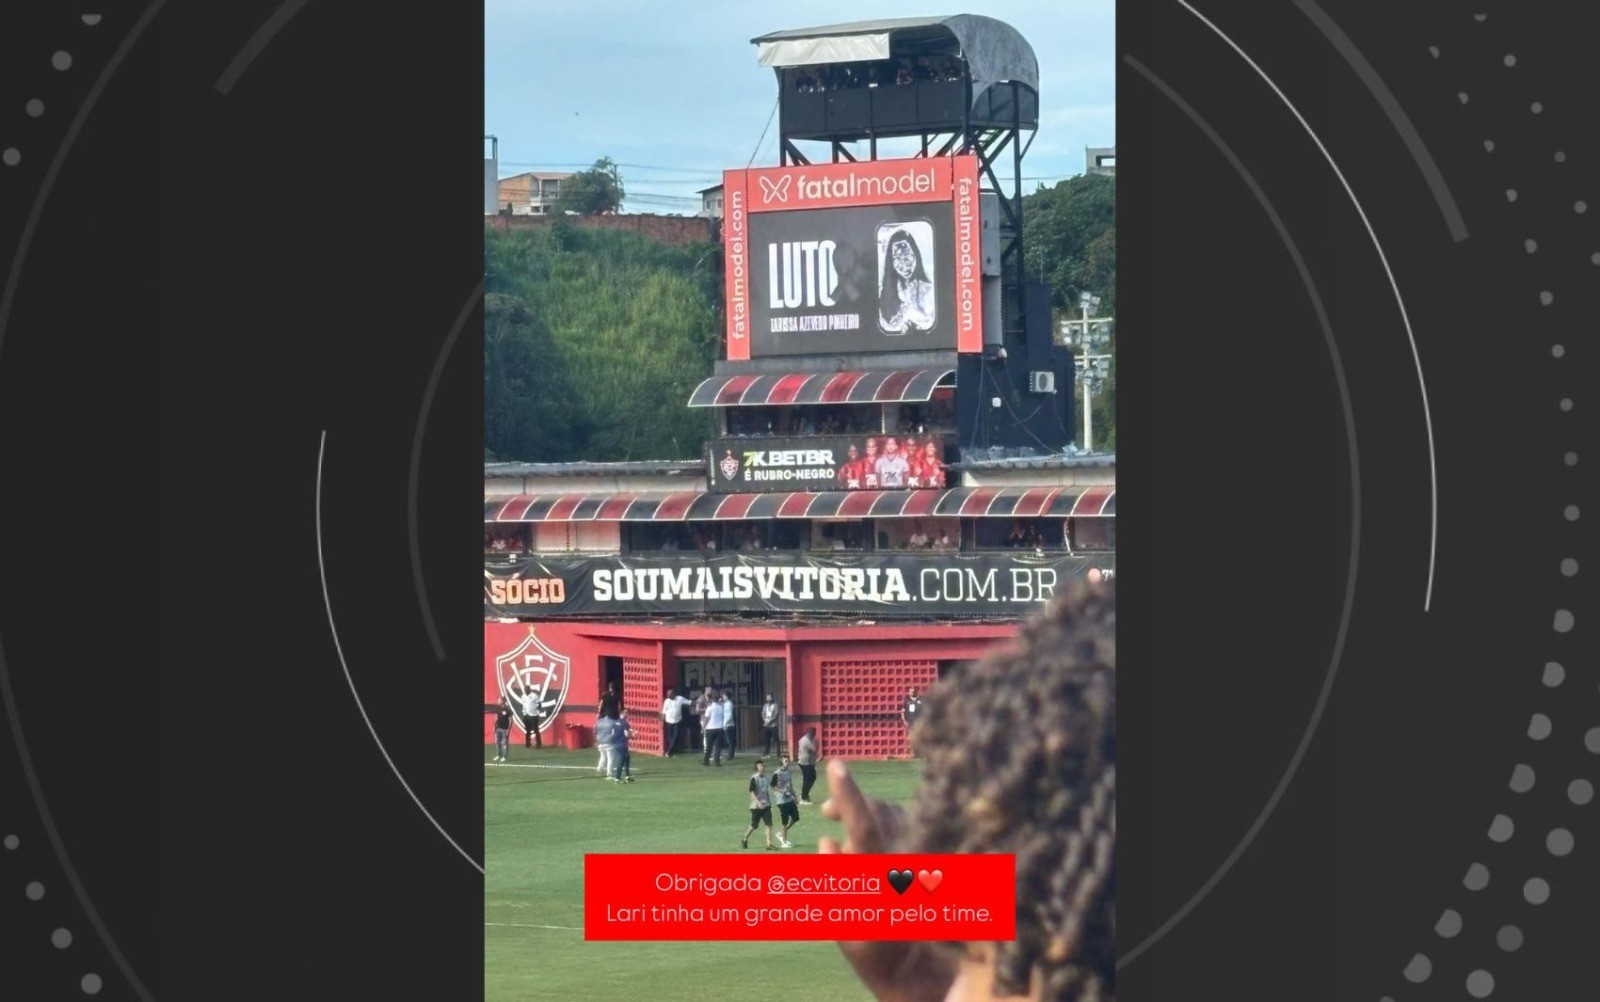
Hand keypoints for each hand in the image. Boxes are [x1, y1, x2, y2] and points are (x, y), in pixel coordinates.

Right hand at [819, 760, 954, 1001]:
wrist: (919, 966)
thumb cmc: (876, 953)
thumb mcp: (844, 927)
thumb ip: (833, 882)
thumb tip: (826, 840)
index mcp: (884, 878)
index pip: (865, 825)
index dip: (849, 794)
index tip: (835, 764)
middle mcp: (909, 863)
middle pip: (879, 813)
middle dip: (852, 802)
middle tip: (827, 811)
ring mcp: (926, 859)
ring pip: (896, 816)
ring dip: (869, 815)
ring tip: (846, 833)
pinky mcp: (936, 859)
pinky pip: (909, 826)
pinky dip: (889, 825)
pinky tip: (879, 845)